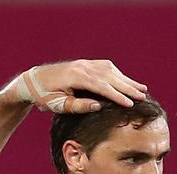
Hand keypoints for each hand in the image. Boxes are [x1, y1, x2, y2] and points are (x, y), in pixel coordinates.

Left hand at [10, 60, 147, 112]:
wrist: (34, 81)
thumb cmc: (45, 96)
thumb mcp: (59, 105)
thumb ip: (78, 106)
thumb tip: (98, 106)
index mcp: (76, 77)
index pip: (102, 86)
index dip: (117, 96)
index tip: (130, 104)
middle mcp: (83, 67)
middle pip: (110, 76)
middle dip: (127, 87)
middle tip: (143, 97)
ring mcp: (85, 64)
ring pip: (110, 71)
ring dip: (127, 80)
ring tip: (142, 89)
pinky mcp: (86, 64)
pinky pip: (106, 67)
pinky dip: (118, 75)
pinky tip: (127, 81)